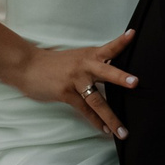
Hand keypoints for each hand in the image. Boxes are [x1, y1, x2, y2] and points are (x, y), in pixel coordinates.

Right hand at [10, 30, 135, 139]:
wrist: (27, 66)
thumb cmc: (53, 64)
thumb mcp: (75, 58)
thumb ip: (92, 65)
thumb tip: (111, 75)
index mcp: (89, 55)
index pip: (109, 48)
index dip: (121, 41)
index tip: (133, 33)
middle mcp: (84, 66)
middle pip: (106, 72)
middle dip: (121, 78)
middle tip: (136, 82)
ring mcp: (75, 81)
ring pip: (97, 100)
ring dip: (111, 116)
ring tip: (122, 130)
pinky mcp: (66, 93)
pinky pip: (84, 110)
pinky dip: (95, 121)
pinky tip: (104, 130)